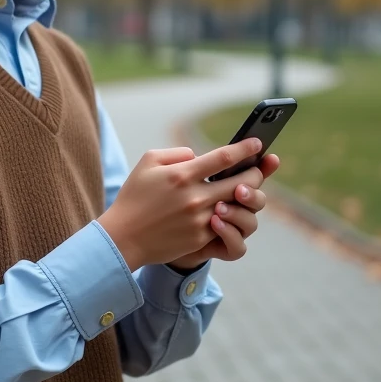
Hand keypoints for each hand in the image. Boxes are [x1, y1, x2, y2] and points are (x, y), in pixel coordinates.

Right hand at [97, 138, 263, 271]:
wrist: (123, 237)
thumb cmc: (134, 196)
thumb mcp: (148, 162)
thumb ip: (177, 153)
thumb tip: (198, 156)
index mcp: (183, 174)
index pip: (225, 157)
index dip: (246, 148)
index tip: (257, 143)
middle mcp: (195, 197)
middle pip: (242, 182)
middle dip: (256, 173)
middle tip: (257, 168)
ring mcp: (200, 220)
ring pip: (239, 205)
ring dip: (247, 196)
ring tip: (247, 189)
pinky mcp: (201, 238)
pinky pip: (227, 224)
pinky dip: (231, 215)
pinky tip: (231, 208)